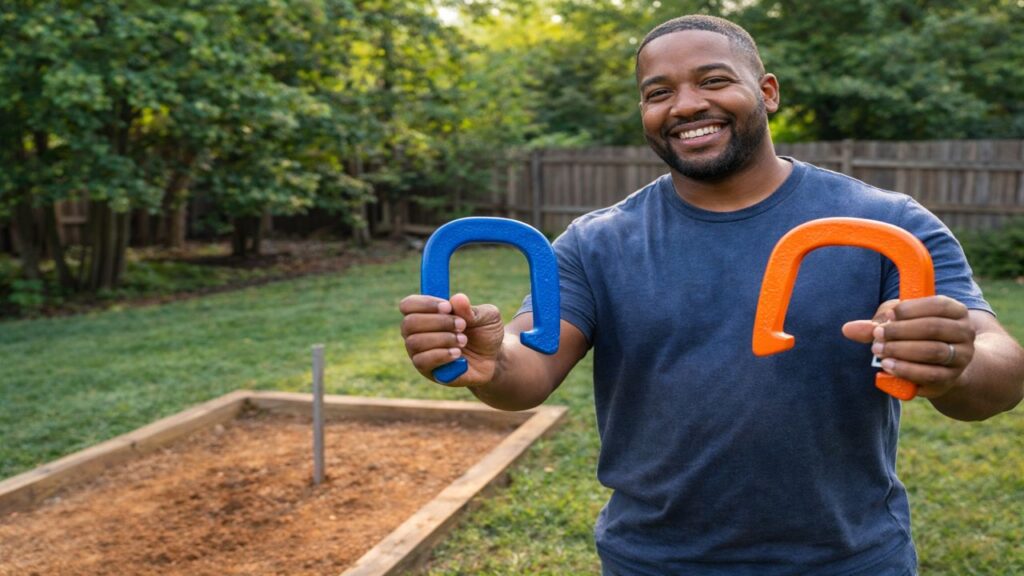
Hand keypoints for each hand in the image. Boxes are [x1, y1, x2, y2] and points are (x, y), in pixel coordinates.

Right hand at [398, 292, 504, 385]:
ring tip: (463, 341)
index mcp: (427, 313)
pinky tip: (458, 354)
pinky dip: (441, 355)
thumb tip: (457, 299)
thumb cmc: (485, 333)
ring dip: (442, 339)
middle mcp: (417, 332)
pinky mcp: (427, 370)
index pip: (408, 305)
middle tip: (462, 325)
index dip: (425, 304)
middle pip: (409, 323)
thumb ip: (471, 309)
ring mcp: (420, 352)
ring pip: (414, 343)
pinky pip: (422, 361)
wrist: (493, 360)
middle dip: (438, 322)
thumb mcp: (486, 317)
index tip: (448, 307)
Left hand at [842, 296, 975, 397]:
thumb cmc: (916, 335)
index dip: (909, 310)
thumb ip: (876, 324)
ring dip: (901, 350)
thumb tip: (848, 329)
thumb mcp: (898, 323)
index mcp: (955, 311)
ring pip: (933, 351)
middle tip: (877, 336)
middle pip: (933, 327)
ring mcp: (961, 357)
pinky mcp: (951, 378)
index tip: (887, 317)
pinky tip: (888, 366)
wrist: (939, 366)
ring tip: (878, 350)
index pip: (937, 305)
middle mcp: (964, 332)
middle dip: (900, 331)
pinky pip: (930, 374)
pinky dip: (906, 370)